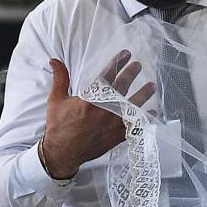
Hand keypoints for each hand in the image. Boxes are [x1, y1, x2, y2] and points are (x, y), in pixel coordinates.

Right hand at [41, 53, 154, 178]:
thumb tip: (54, 60)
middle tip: (138, 66)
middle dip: (131, 74)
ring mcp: (112, 124)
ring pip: (132, 106)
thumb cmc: (58, 126)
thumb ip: (60, 79)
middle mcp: (103, 110)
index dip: (118, 63)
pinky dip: (144, 119)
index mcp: (89, 100)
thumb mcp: (56, 100)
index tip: (126, 54)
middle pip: (122, 88)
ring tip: (151, 86)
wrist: (62, 153)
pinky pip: (135, 127)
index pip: (107, 76)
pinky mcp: (116, 137)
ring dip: (143, 95)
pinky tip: (152, 112)